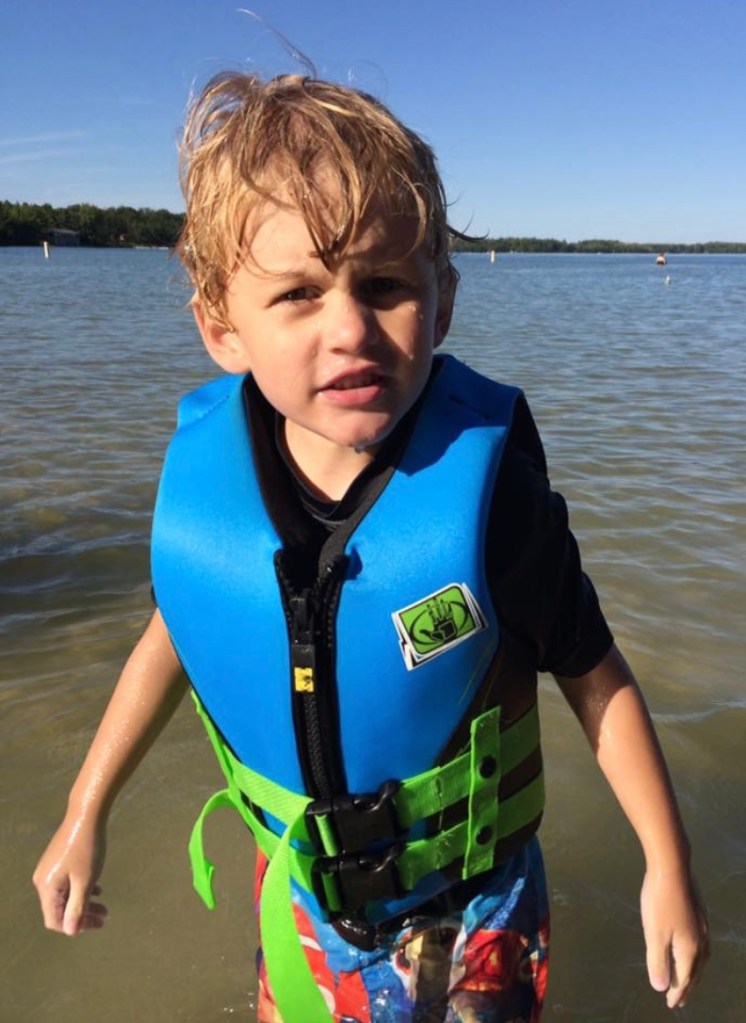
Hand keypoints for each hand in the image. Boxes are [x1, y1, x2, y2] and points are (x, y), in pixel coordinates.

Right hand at [32, 814, 107, 935]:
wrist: (86, 814)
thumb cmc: (87, 848)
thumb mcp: (85, 881)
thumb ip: (77, 908)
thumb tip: (70, 932)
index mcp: (47, 887)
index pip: (55, 920)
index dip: (76, 926)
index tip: (97, 924)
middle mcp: (43, 880)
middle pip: (61, 908)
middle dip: (83, 915)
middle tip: (106, 917)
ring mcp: (50, 869)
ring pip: (66, 895)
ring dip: (85, 902)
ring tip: (105, 906)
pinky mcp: (58, 860)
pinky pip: (67, 882)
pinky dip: (81, 888)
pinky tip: (98, 888)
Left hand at [640, 867, 708, 1007]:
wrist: (672, 866)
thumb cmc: (660, 900)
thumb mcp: (654, 934)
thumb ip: (658, 962)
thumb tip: (661, 987)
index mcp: (690, 948)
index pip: (685, 978)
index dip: (677, 992)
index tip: (671, 1004)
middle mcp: (701, 939)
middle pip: (696, 970)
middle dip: (688, 986)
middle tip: (680, 1000)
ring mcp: (702, 925)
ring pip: (702, 957)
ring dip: (694, 972)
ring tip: (688, 979)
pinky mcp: (699, 912)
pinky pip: (701, 943)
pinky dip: (696, 955)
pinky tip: (689, 948)